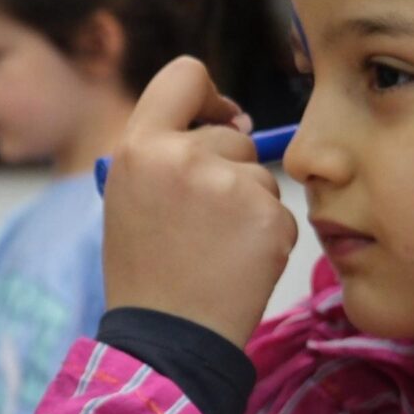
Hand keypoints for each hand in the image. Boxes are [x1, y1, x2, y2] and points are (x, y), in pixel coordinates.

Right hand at [103, 57, 296, 346]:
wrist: (168, 340)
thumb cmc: (147, 271)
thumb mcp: (132, 196)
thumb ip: (168, 151)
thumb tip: (236, 121)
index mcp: (141, 147)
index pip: (186, 74)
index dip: (209, 95)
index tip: (218, 120)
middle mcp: (184, 157)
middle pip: (233, 136)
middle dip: (229, 170)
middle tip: (202, 223)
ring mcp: (230, 187)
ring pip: (261, 177)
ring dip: (249, 206)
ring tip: (216, 249)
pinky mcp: (269, 219)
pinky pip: (280, 213)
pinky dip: (267, 238)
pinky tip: (238, 266)